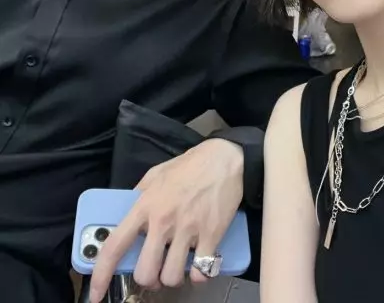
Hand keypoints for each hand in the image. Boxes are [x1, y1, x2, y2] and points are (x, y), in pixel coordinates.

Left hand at [89, 138, 243, 302]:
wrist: (225, 158)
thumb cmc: (190, 165)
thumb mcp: (156, 174)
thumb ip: (139, 195)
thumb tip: (128, 213)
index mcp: (145, 206)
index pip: (115, 246)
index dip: (101, 274)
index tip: (95, 294)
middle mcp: (163, 221)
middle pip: (145, 272)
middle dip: (149, 278)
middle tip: (156, 269)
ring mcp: (188, 230)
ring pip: (171, 277)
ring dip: (173, 277)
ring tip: (178, 265)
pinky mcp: (211, 235)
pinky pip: (200, 272)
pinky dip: (199, 274)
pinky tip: (200, 263)